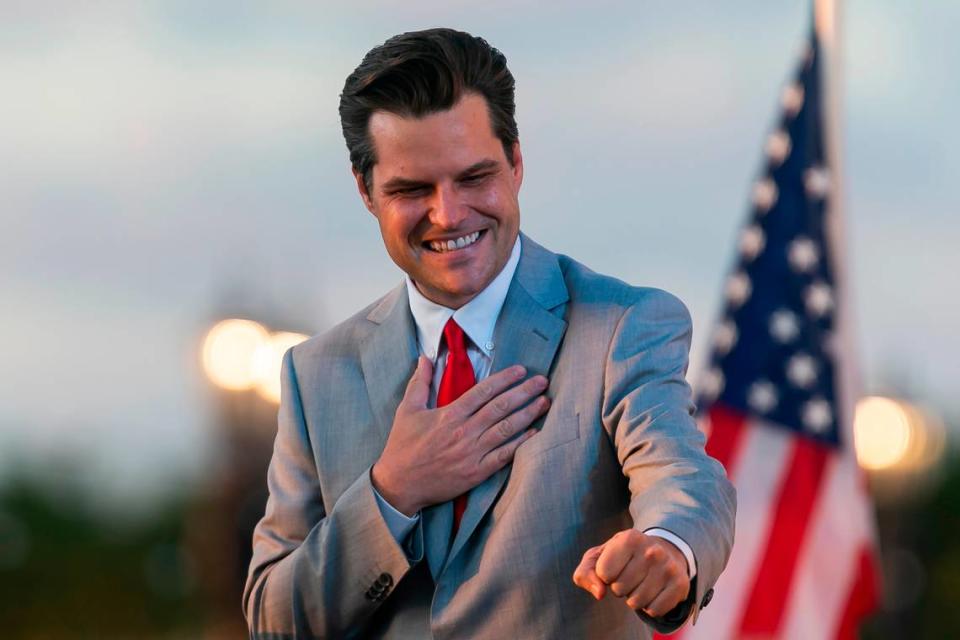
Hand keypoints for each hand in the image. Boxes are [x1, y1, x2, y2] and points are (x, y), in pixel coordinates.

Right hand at [371, 356, 549, 515]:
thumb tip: (424, 357)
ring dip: (528, 414)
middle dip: (524, 392)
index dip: (505, 378)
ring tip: (544, 402)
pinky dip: (520, 444)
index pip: (483, 391)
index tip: (521, 370)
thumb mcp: (407, 410)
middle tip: (542, 381)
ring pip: (506, 429)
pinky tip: (534, 433)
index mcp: (449, 414)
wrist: (399, 485)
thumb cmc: (402, 446)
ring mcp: (472, 453)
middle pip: (501, 407)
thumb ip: (419, 382)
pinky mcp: (476, 472)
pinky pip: (504, 456)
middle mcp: (464, 432)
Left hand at [573, 530, 689, 617]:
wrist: (662, 551)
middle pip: (619, 589)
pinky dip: (650, 607)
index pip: (604, 573)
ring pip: (636, 603)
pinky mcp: (681, 585)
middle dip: (620, 587)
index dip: (605, 575)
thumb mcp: (599, 557)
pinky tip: (654, 591)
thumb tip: (599, 593)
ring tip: (641, 582)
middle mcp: (652, 551)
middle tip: (630, 574)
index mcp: (630, 538)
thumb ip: (585, 573)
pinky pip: (654, 611)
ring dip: (634, 598)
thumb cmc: (622, 556)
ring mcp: (668, 567)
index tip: (615, 566)